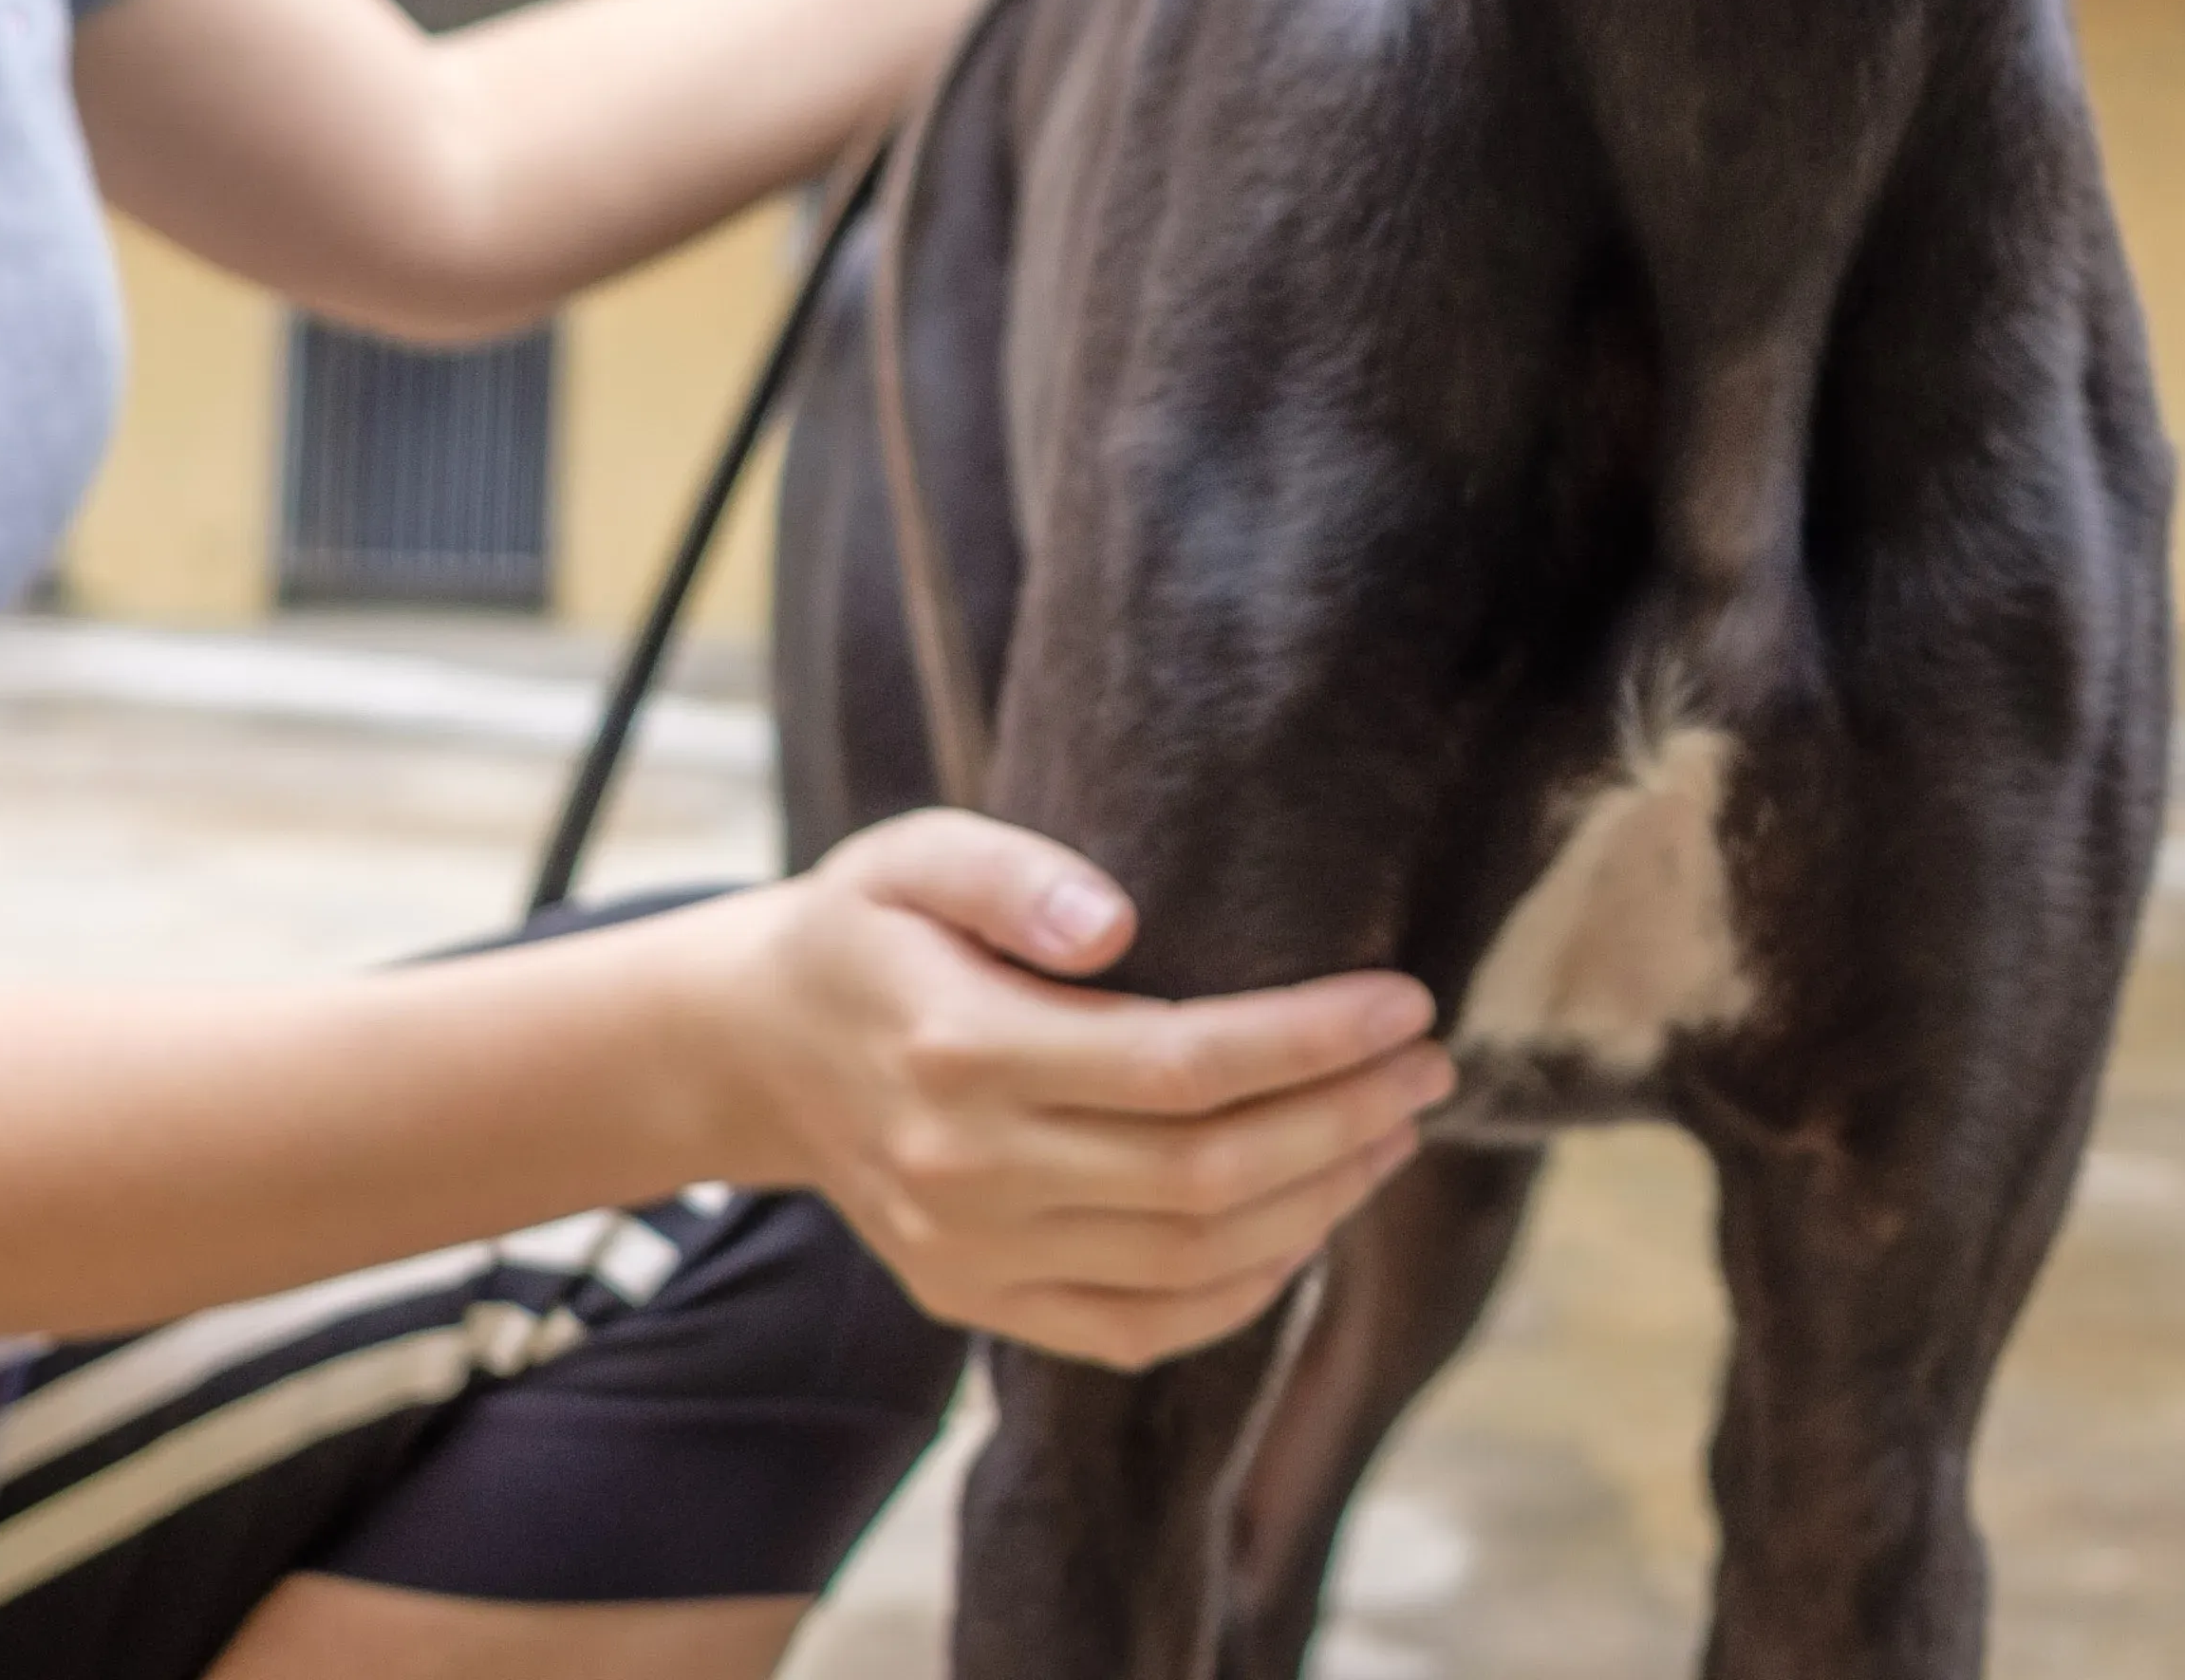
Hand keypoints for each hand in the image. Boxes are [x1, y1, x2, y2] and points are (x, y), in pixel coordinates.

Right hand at [702, 813, 1451, 1370]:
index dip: (1309, 1043)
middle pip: (1203, 1174)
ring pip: (1190, 1264)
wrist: (755, 1046)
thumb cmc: (863, 929)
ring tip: (1390, 1135)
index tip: (1404, 1004)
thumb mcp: (914, 853)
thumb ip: (1015, 873)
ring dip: (1316, 1205)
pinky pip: (1140, 1330)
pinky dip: (1244, 1292)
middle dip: (1342, 1123)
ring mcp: (972, 1255)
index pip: (1179, 1064)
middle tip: (1430, 1068)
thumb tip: (1119, 924)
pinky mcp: (976, 1303)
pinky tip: (1305, 1223)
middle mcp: (968, 1171)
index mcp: (961, 1049)